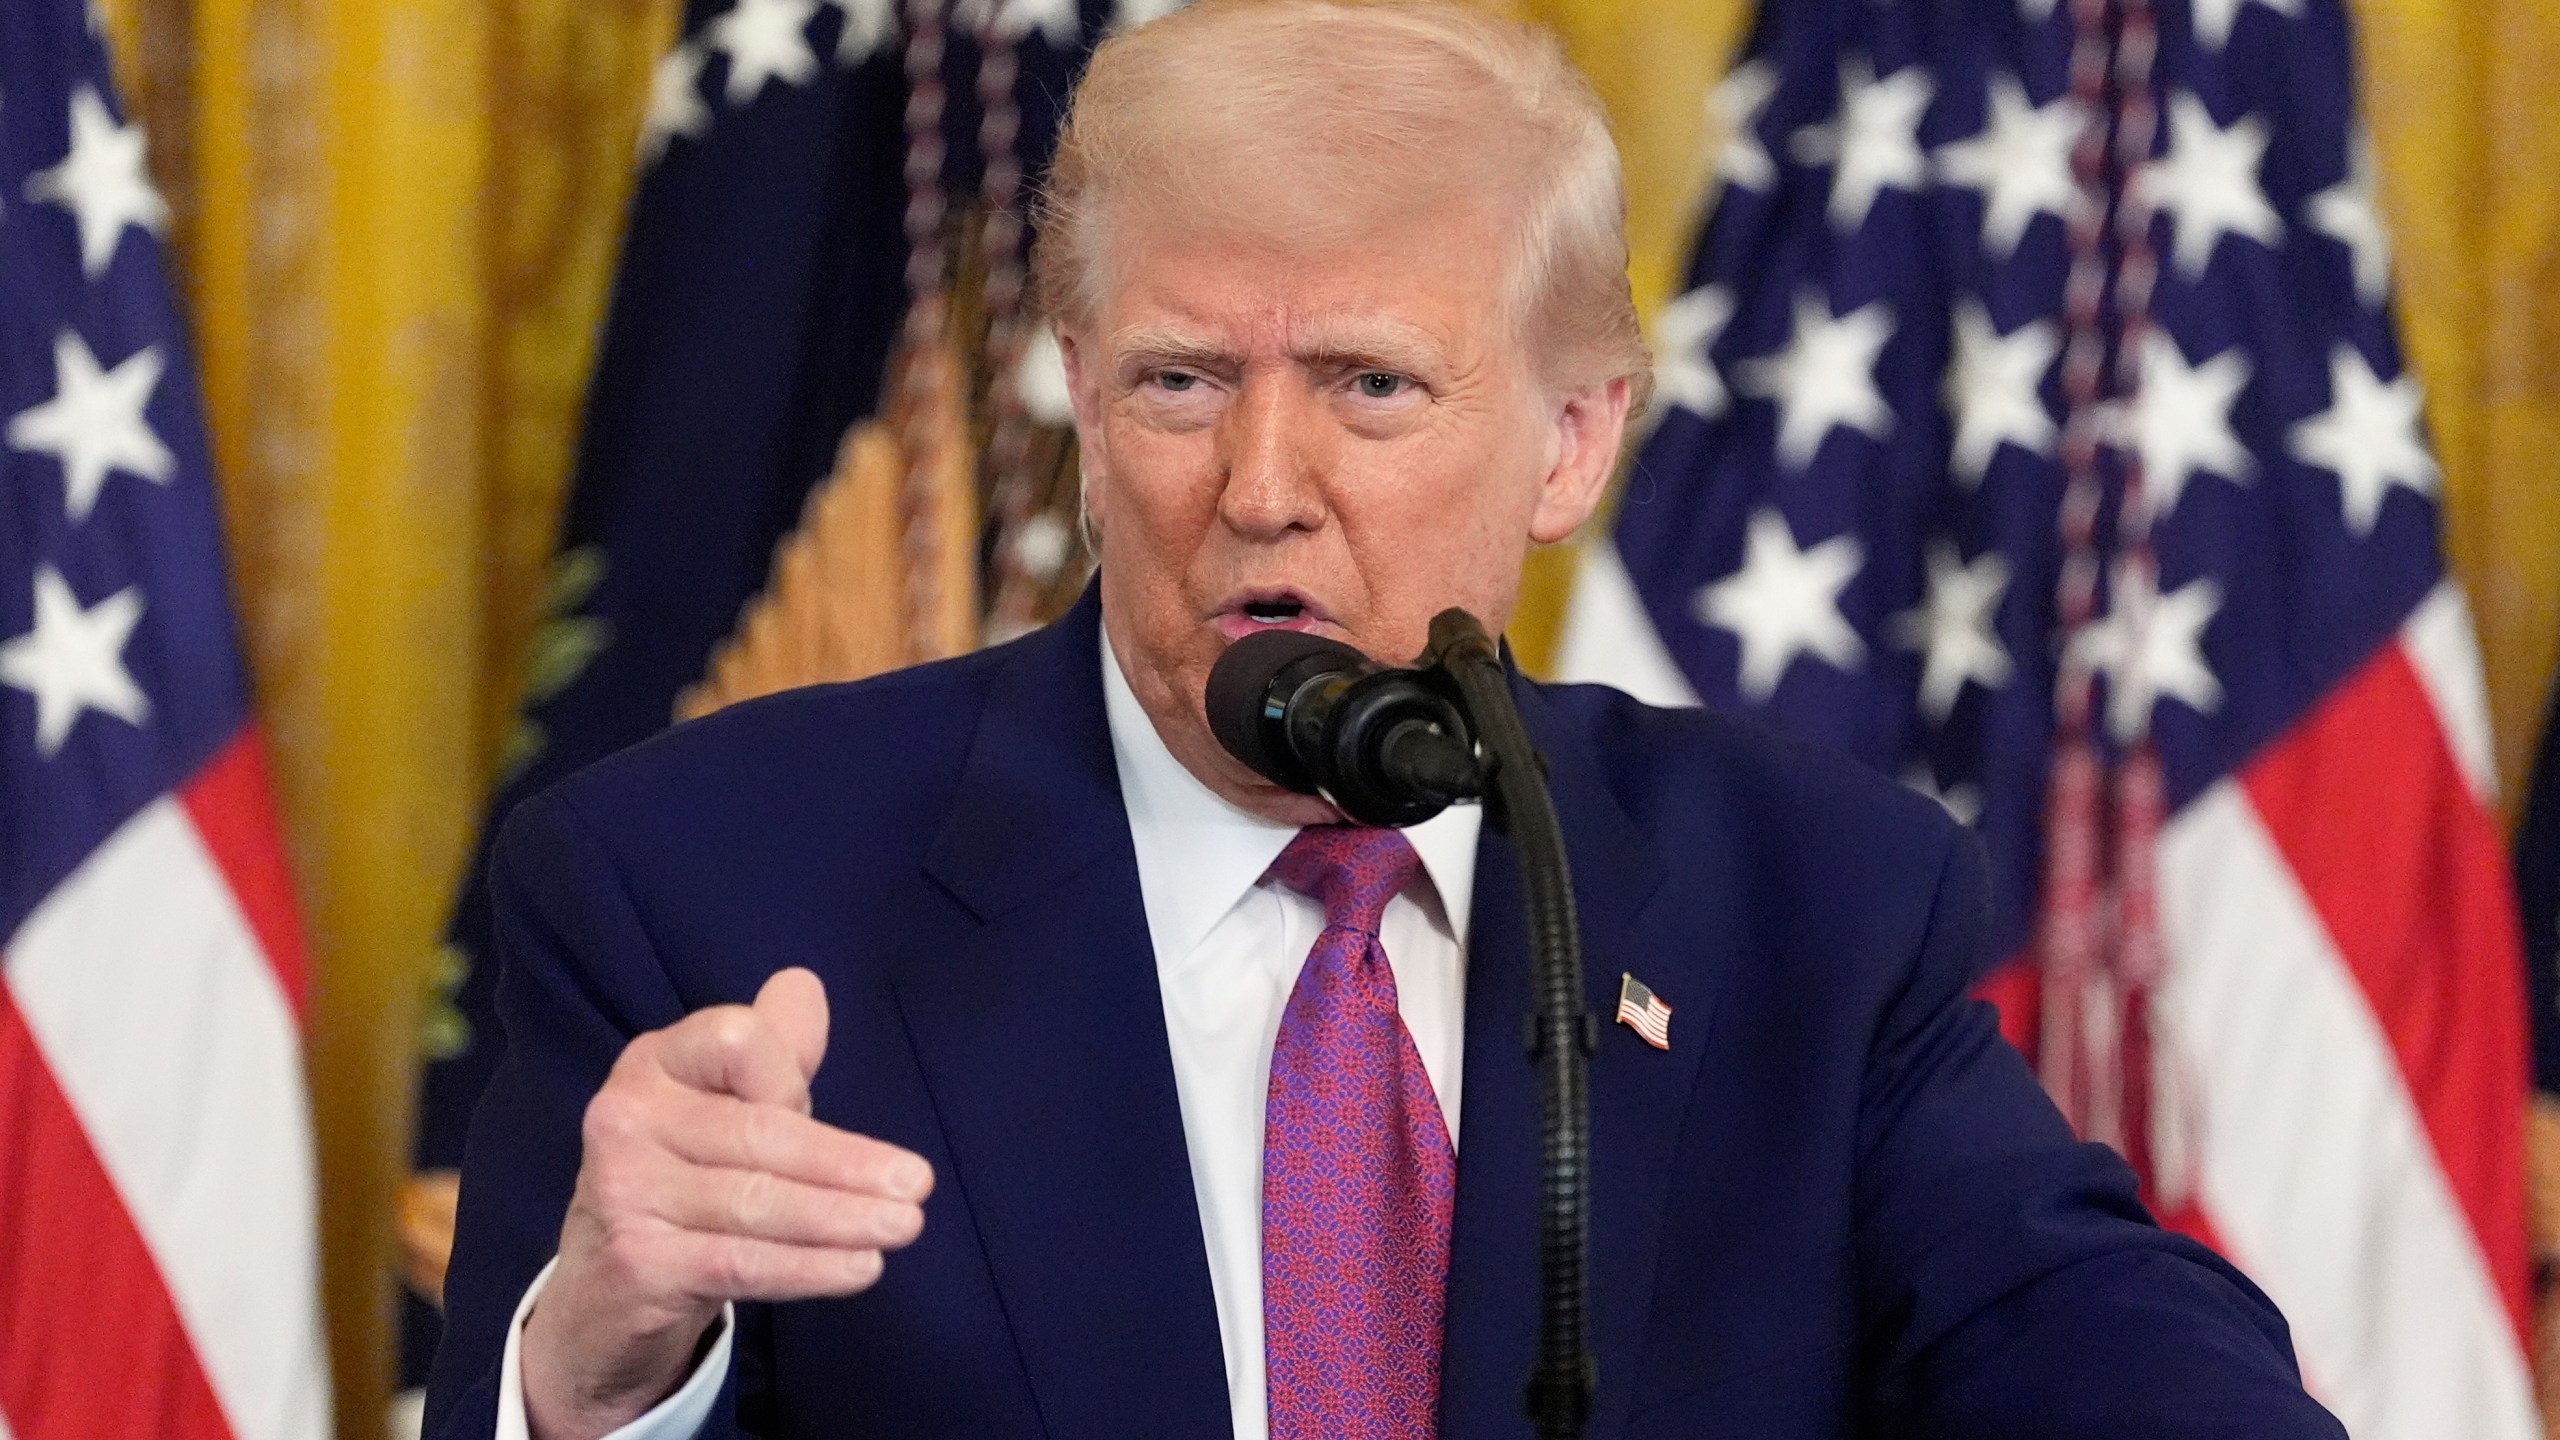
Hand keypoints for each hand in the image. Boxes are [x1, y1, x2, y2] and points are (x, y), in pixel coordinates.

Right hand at [521, 968, 933, 1439]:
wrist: (604, 1289)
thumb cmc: (684, 1178)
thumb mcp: (726, 1106)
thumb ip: (772, 1052)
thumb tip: (804, 986)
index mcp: (655, 1062)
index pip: (736, 1042)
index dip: (790, 1076)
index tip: (825, 1111)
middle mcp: (626, 1117)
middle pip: (760, 1133)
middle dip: (848, 1163)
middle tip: (917, 1186)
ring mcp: (623, 1192)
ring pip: (757, 1203)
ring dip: (842, 1218)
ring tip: (903, 1227)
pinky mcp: (637, 1263)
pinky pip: (741, 1262)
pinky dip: (810, 1268)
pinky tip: (861, 1268)